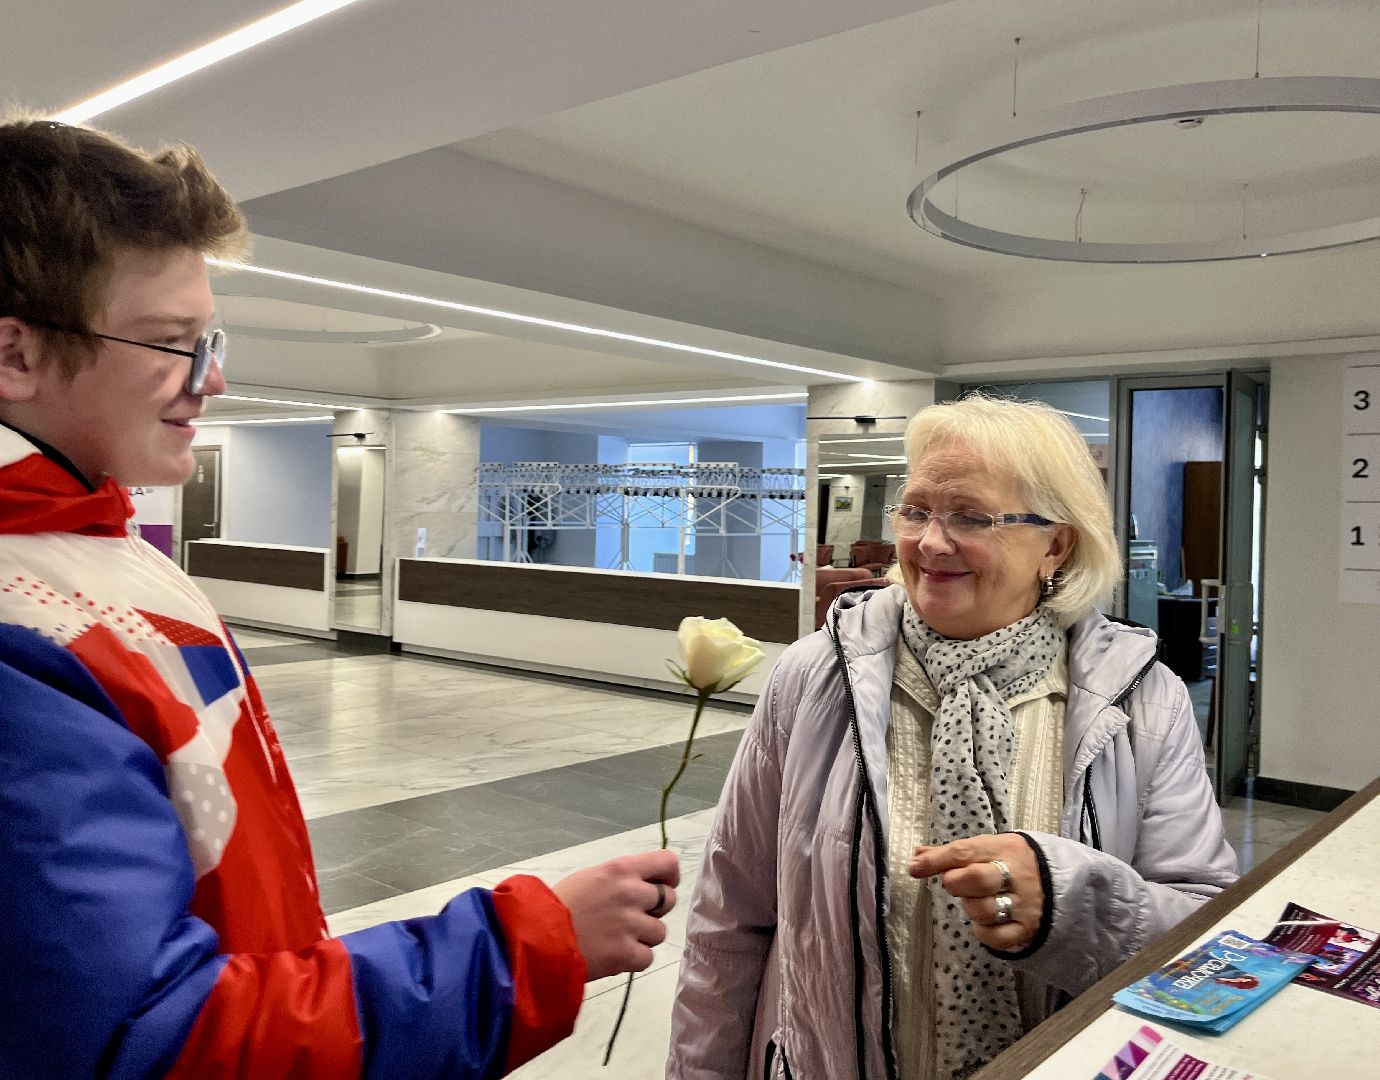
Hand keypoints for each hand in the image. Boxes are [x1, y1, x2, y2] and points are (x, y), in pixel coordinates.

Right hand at [552, 849, 679, 980]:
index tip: (660, 886)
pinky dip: (633, 959)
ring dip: (643, 937)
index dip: (668, 877)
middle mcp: (631, 893)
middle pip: (669, 899)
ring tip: (616, 938)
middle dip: (655, 910)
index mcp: (621, 869)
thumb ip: (621, 878)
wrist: (535, 938)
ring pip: (659, 932)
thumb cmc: (558, 905)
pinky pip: (647, 957)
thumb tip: (648, 884)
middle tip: (632, 917)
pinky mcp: (626, 954)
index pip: (668, 863)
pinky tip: (612, 954)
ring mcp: (630, 925)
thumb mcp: (591, 877)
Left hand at [908, 834, 1042, 951]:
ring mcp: (1022, 904)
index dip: (936, 860)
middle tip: (954, 883)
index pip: (965, 852)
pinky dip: (983, 932)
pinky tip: (982, 923)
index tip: (914, 867)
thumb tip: (917, 855)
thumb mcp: (987, 848)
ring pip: (985, 910)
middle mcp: (1015, 875)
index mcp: (1003, 849)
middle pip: (977, 879)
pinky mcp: (1026, 928)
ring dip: (970, 908)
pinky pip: (997, 938)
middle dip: (956, 883)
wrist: (1059, 881)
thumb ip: (952, 853)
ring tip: (974, 901)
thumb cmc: (1010, 862)